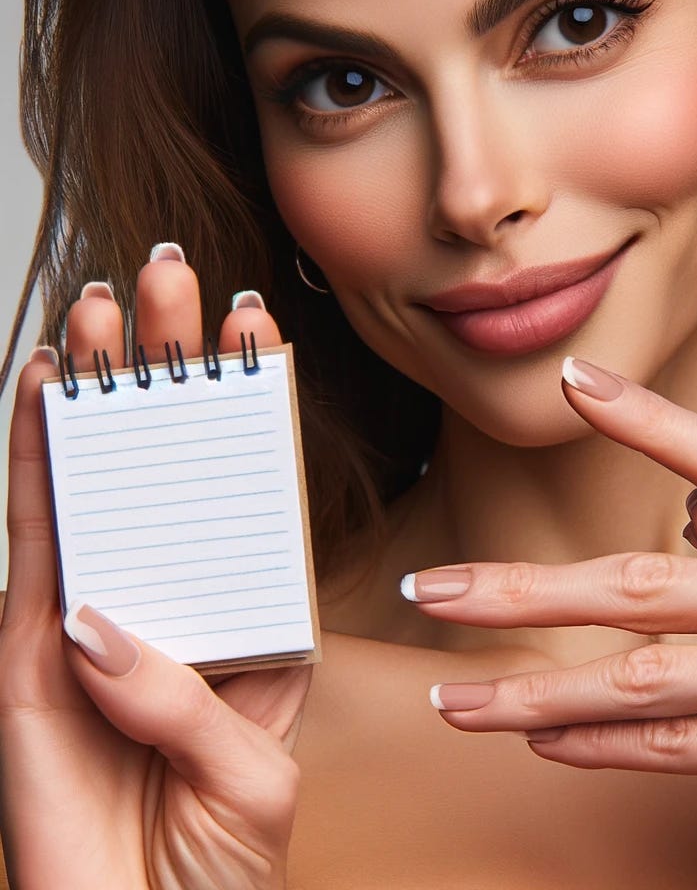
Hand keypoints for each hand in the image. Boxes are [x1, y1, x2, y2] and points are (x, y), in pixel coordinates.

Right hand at [0, 250, 310, 889]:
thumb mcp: (252, 772)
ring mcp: (96, 610)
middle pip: (173, 461)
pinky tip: (47, 390)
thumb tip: (109, 630)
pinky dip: (37, 462)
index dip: (249, 407)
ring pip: (100, 475)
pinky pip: (36, 537)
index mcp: (242, 615)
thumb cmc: (211, 859)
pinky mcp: (30, 649)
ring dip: (103, 388)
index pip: (248, 488)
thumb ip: (195, 698)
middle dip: (171, 366)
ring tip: (106, 301)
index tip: (257, 327)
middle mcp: (170, 595)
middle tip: (172, 274)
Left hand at [405, 358, 696, 889]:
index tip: (575, 381)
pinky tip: (540, 738)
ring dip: (533, 691)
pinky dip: (594, 743)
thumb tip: (696, 509)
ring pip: (639, 674)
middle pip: (644, 580)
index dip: (647, 416)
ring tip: (460, 696)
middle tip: (436, 590)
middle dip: (523, 590)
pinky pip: (668, 743)